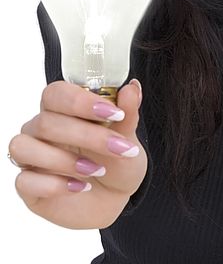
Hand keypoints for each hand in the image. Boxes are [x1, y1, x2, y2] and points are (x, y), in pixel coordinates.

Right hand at [8, 79, 147, 228]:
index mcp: (63, 109)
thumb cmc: (116, 162)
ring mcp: (30, 157)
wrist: (113, 199)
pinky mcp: (27, 186)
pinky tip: (80, 187)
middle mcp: (41, 129)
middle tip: (116, 147)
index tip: (114, 112)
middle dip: (86, 135)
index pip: (57, 93)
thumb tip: (132, 88)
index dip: (81, 101)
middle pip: (46, 121)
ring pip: (25, 147)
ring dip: (64, 160)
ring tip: (97, 170)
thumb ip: (128, 113)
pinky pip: (24, 181)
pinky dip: (54, 185)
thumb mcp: (128, 140)